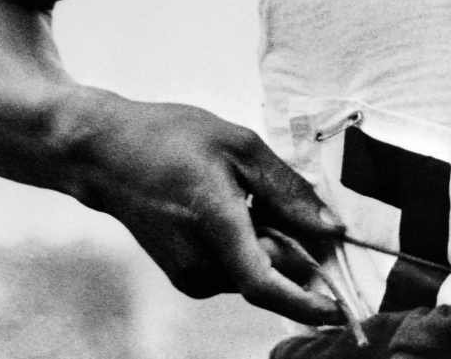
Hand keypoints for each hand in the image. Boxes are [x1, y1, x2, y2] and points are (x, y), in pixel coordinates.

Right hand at [62, 87, 342, 324]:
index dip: (307, 303)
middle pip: (271, 272)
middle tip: (291, 200)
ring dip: (272, 243)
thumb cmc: (173, 139)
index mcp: (215, 224)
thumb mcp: (240, 146)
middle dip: (297, 248)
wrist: (108, 155)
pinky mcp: (186, 277)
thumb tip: (332, 228)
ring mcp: (190, 275)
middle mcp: (200, 263)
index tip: (341, 310)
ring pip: (256, 270)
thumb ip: (288, 190)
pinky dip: (252, 245)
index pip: (265, 283)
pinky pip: (237, 268)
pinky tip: (236, 208)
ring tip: (248, 193)